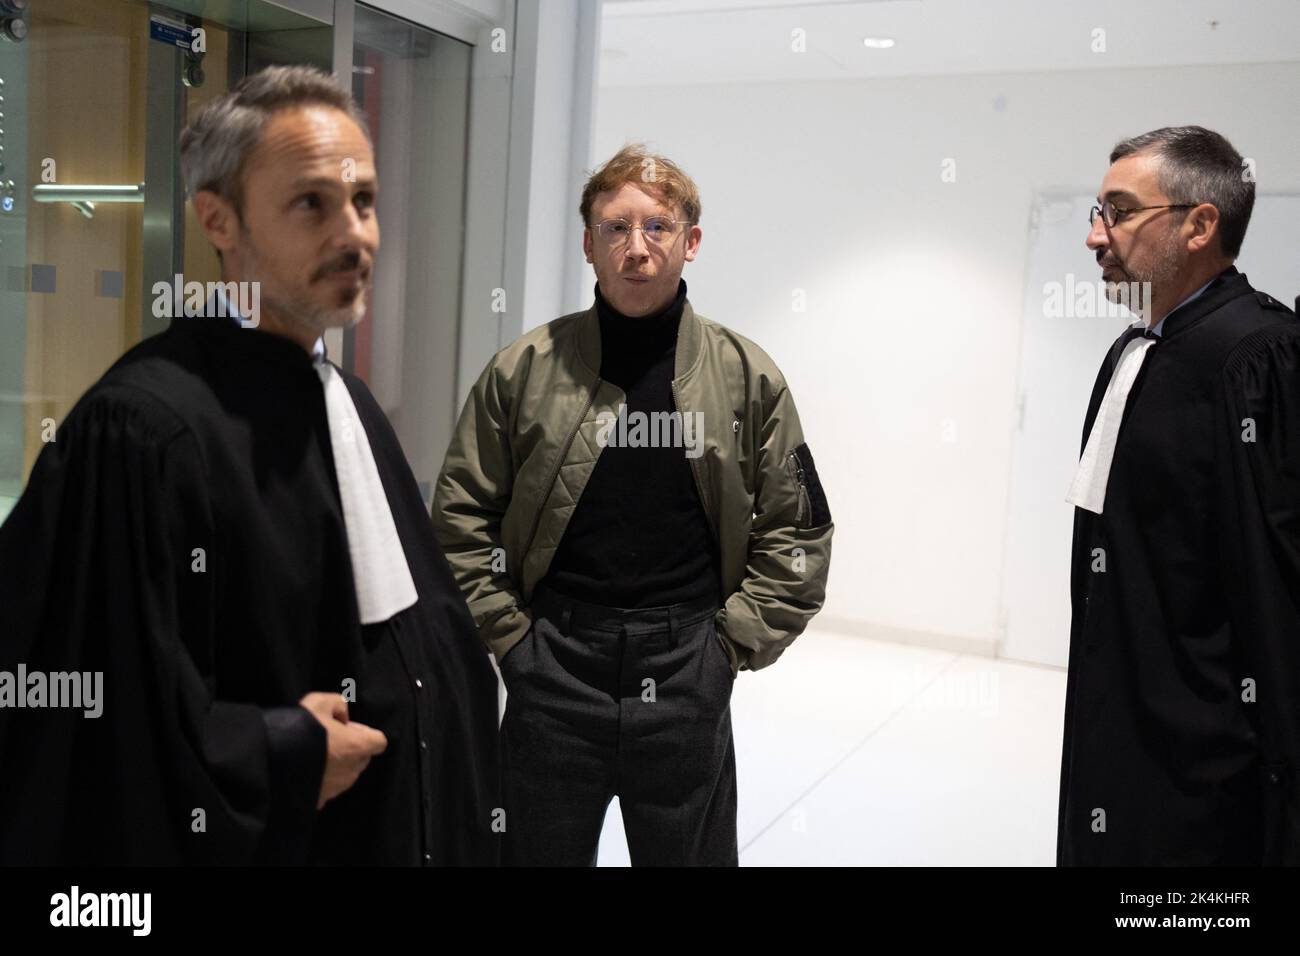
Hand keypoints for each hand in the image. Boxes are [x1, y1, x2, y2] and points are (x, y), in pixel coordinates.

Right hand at [298, 692, 387, 808]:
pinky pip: (328, 787)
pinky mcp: (322, 801)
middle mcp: (353, 770)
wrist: (272, 764)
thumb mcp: (319, 701)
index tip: (345, 727)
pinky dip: (322, 780)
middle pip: (363, 757)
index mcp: (358, 747)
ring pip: (346, 773)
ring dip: (337, 764)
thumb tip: (342, 716)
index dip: (364, 732)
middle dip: (351, 747)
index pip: (379, 741)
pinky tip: (305, 770)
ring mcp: (338, 788)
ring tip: (314, 754)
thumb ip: (338, 703)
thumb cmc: (301, 730)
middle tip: (329, 738)